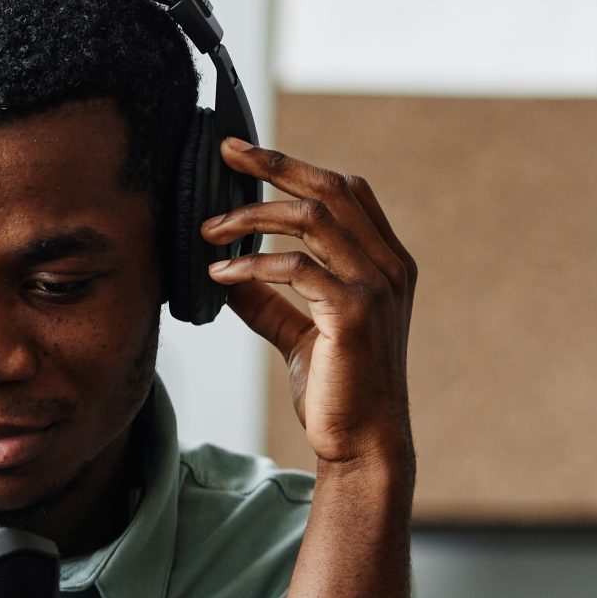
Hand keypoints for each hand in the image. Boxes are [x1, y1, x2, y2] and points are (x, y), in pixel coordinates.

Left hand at [204, 140, 418, 480]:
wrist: (361, 443)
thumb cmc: (336, 389)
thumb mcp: (298, 335)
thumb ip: (269, 301)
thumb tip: (227, 274)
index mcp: (384, 261)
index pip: (345, 191)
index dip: (296, 166)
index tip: (244, 156)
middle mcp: (389, 265)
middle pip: (331, 188)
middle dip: (275, 164)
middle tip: (225, 154)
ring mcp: (377, 286)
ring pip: (313, 218)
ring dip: (252, 216)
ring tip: (207, 229)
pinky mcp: (355, 312)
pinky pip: (298, 268)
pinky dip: (252, 264)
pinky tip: (219, 274)